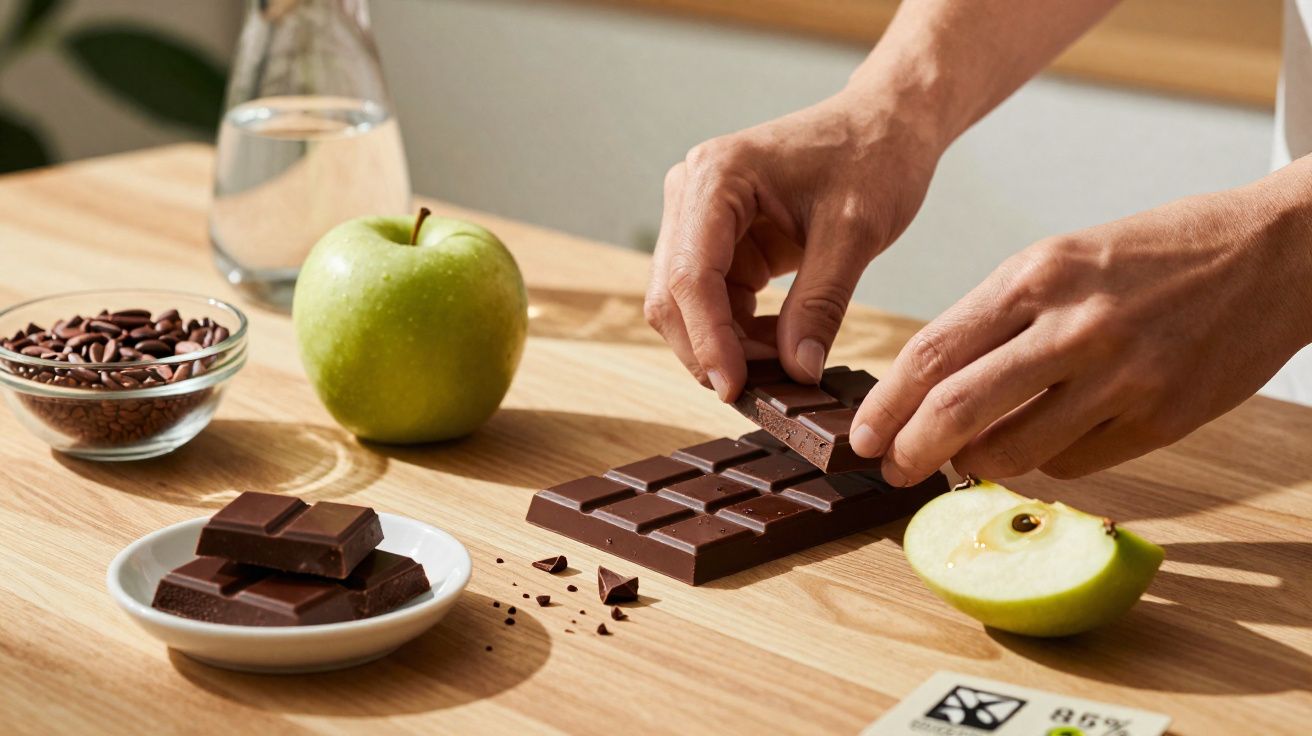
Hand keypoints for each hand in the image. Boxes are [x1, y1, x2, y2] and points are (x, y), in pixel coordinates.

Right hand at [644, 91, 941, 398]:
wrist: (887, 124)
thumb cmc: (874, 157)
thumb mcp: (856, 233)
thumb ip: (821, 304)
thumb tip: (797, 371)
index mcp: (717, 177)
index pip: (692, 275)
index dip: (709, 340)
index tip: (736, 389)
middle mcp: (692, 192)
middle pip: (674, 295)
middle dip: (711, 348)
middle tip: (764, 390)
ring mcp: (699, 216)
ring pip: (686, 305)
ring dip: (725, 344)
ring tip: (783, 364)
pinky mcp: (719, 239)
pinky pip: (713, 301)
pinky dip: (739, 332)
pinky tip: (781, 342)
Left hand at [852, 180, 1311, 483]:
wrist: (1274, 252)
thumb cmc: (1156, 254)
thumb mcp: (1063, 258)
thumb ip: (999, 319)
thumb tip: (937, 388)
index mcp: (1038, 275)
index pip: (934, 351)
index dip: (886, 403)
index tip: (861, 434)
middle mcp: (1075, 326)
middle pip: (960, 409)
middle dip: (911, 450)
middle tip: (892, 469)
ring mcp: (1122, 377)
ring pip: (1014, 451)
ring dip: (977, 464)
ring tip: (968, 457)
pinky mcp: (1162, 419)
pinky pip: (1075, 464)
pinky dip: (1046, 462)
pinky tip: (1046, 443)